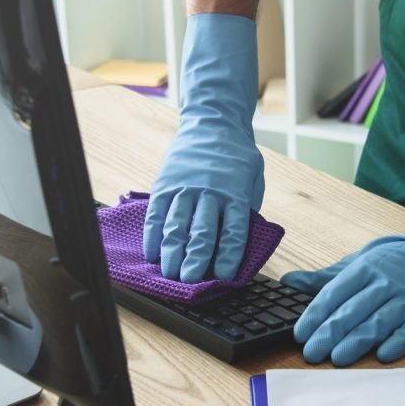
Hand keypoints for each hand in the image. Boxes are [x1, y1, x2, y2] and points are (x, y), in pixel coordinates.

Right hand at [143, 14, 263, 282]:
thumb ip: (246, 209)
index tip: (223, 277)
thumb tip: (239, 245)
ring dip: (171, 252)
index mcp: (236, 194)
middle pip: (201, 232)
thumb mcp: (252, 180)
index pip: (233, 231)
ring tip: (169, 273)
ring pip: (176, 225)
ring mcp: (184, 188)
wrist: (212, 123)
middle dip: (195, 260)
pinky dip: (153, 235)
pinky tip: (152, 253)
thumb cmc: (236, 158)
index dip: (227, 256)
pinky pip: (156, 214)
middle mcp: (210, 192)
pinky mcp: (165, 184)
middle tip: (189, 282)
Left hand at [282, 177, 404, 365]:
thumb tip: (289, 282)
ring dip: (357, 341)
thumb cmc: (393, 260)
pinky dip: (398, 342)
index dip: (315, 315)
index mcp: (363, 269)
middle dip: (329, 333)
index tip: (300, 334)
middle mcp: (384, 283)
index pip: (334, 294)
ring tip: (338, 358)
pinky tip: (384, 355)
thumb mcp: (357, 262)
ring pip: (378, 322)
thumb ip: (324, 278)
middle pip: (353, 311)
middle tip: (311, 353)